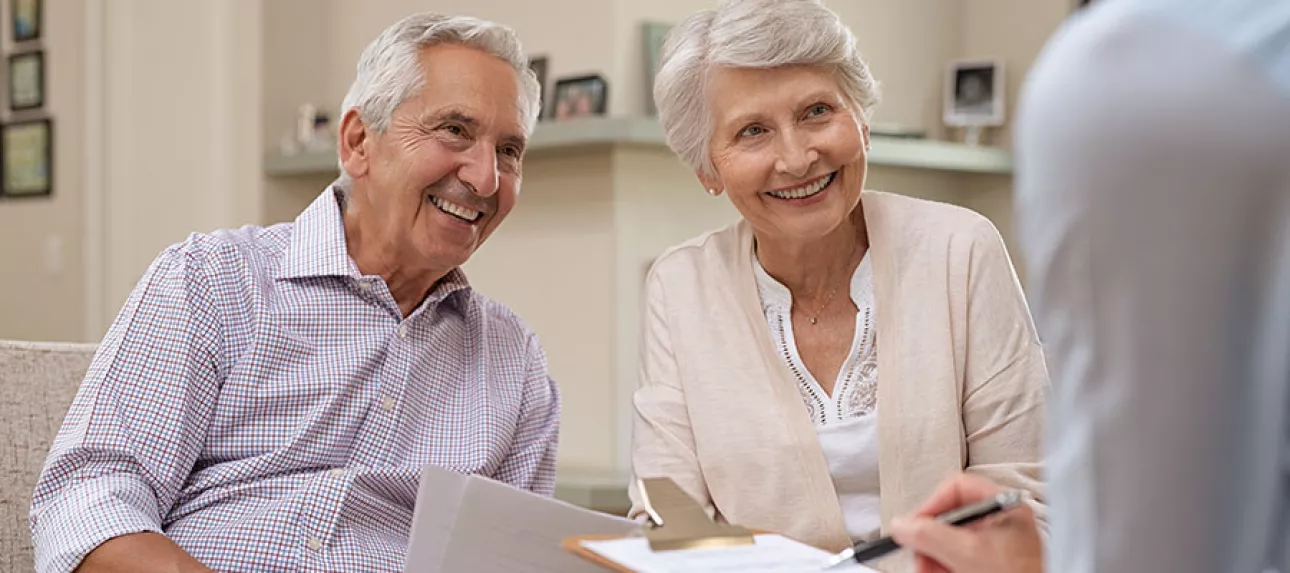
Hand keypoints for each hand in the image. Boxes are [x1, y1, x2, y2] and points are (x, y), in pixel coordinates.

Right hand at [889, 473, 1042, 572]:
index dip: (930, 505)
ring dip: (933, 557)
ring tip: (928, 571)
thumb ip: (929, 535)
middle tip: (919, 556)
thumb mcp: (967, 552)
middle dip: (929, 540)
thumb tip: (902, 524)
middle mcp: (1002, 521)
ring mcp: (999, 544)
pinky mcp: (994, 563)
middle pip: (950, 517)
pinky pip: (961, 558)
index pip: (956, 487)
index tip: (914, 526)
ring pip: (952, 541)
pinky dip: (946, 567)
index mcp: (1003, 505)